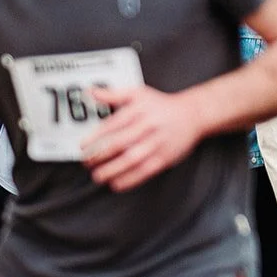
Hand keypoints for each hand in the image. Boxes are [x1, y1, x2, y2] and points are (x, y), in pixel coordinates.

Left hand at [82, 85, 201, 191]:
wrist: (193, 115)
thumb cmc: (162, 105)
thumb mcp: (138, 93)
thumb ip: (113, 94)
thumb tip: (90, 92)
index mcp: (139, 111)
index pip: (112, 125)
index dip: (95, 138)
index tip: (83, 147)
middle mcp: (148, 126)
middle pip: (119, 143)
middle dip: (100, 156)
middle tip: (87, 163)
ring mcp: (157, 143)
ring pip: (131, 159)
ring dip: (112, 170)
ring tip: (99, 176)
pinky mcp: (165, 157)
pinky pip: (145, 171)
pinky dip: (130, 179)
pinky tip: (117, 183)